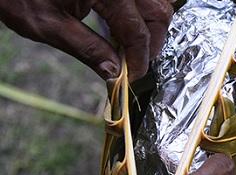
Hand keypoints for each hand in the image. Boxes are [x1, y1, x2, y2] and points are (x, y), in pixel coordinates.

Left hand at [0, 0, 172, 80]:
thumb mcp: (48, 26)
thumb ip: (87, 49)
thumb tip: (114, 71)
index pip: (138, 32)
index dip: (139, 59)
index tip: (132, 76)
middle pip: (158, 13)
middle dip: (152, 41)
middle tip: (136, 62)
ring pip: (155, 0)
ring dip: (149, 23)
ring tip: (130, 42)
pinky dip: (139, 9)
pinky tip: (122, 22)